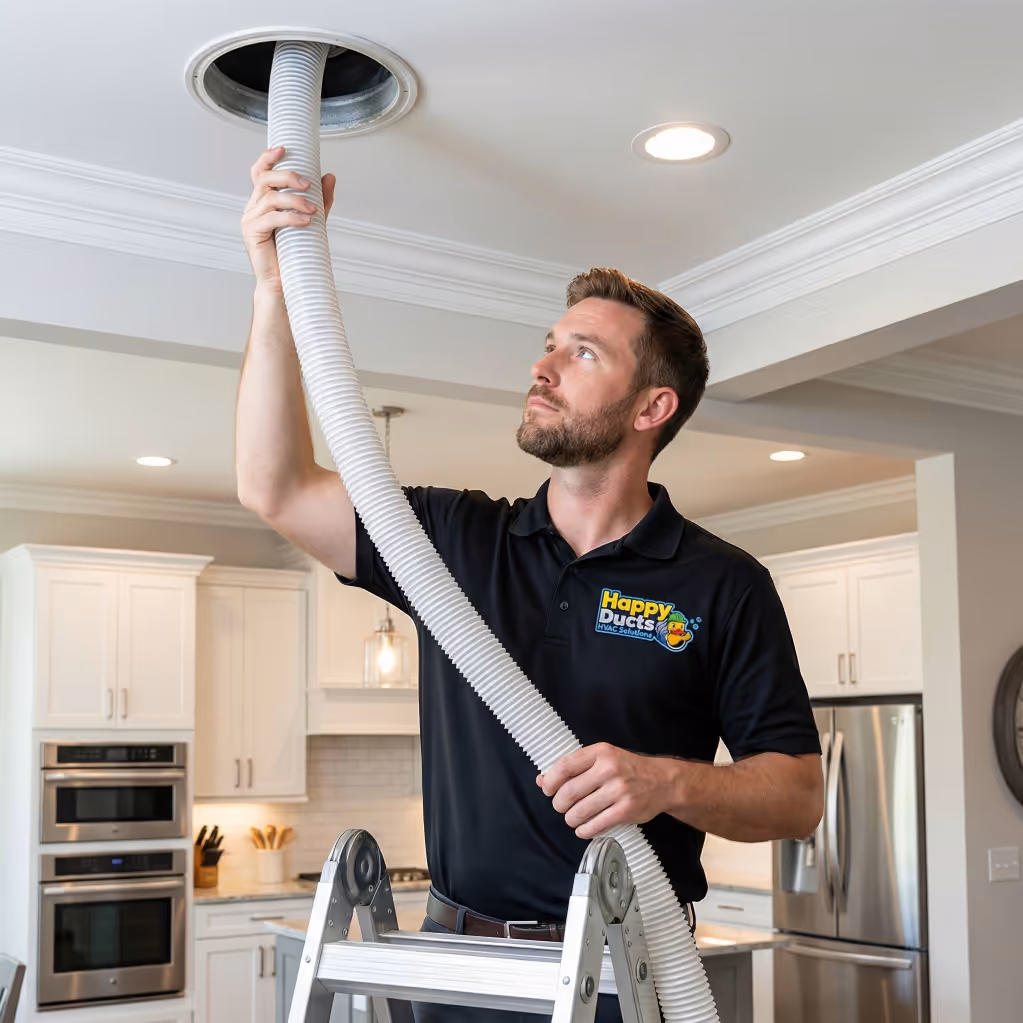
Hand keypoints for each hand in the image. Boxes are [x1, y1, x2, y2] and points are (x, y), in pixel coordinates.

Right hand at [241, 147, 336, 291]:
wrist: (285, 283)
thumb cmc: (295, 253)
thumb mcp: (311, 221)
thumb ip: (319, 200)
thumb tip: (329, 176)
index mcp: (262, 202)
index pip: (259, 173)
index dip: (268, 158)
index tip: (283, 149)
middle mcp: (253, 208)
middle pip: (265, 180)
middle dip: (287, 176)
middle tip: (308, 184)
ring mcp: (250, 220)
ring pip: (270, 198)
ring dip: (294, 200)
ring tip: (313, 210)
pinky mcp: (252, 234)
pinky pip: (271, 219)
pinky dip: (291, 217)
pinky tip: (305, 221)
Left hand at [537, 743, 679, 839]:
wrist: (663, 781)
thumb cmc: (627, 768)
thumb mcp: (602, 759)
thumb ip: (573, 767)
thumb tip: (542, 780)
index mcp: (601, 752)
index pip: (565, 766)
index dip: (550, 781)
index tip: (548, 790)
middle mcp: (609, 769)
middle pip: (569, 792)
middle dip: (559, 804)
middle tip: (561, 807)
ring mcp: (619, 790)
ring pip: (580, 811)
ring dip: (570, 819)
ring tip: (573, 818)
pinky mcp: (626, 810)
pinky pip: (596, 825)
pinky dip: (584, 830)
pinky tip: (584, 829)